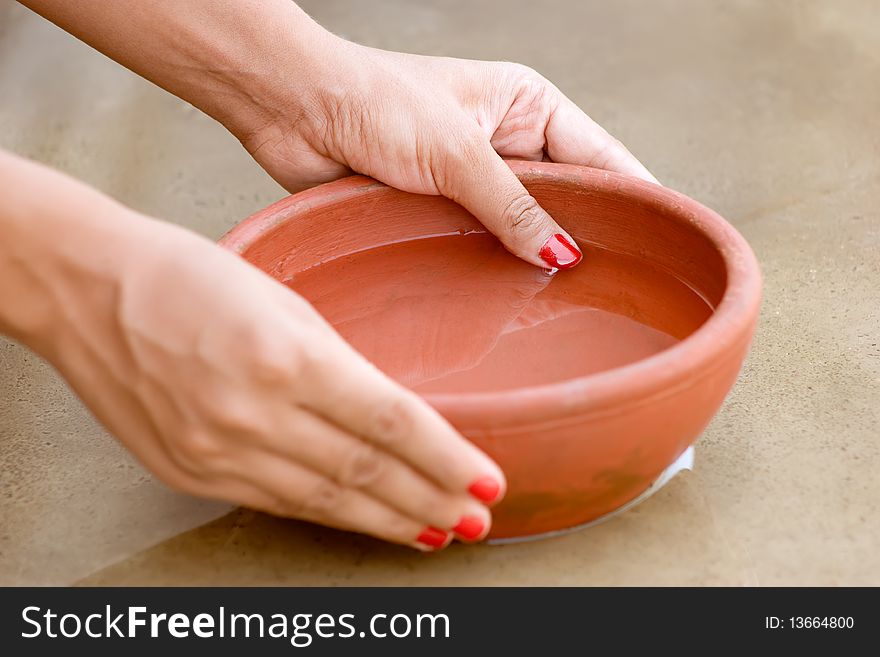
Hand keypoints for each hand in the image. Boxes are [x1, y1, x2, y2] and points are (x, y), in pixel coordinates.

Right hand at [0, 153, 503, 548]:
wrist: (89, 292)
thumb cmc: (185, 276)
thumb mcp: (282, 301)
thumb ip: (338, 363)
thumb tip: (391, 416)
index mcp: (286, 357)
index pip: (391, 423)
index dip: (448, 459)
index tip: (489, 482)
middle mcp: (253, 414)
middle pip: (366, 472)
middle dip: (431, 501)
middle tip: (477, 521)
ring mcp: (218, 451)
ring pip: (325, 501)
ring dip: (387, 520)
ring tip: (434, 531)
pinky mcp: (192, 472)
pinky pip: (277, 503)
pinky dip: (328, 516)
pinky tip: (362, 520)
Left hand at [237, 44, 656, 268]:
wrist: (293, 110)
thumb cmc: (372, 99)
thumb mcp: (456, 150)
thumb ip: (513, 204)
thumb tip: (562, 253)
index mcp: (528, 107)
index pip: (602, 158)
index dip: (633, 199)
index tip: (663, 242)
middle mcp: (506, 144)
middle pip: (567, 200)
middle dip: (584, 240)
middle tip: (614, 291)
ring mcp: (472, 181)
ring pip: (522, 229)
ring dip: (533, 260)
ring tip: (566, 304)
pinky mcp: (438, 211)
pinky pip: (479, 246)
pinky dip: (492, 270)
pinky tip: (510, 301)